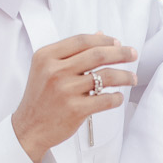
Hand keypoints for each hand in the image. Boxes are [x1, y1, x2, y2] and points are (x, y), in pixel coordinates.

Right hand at [10, 32, 135, 162]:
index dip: (104, 40)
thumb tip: (100, 35)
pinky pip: (105, 100)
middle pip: (97, 55)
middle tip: (133, 54)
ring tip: (132, 78)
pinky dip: (116, 98)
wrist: (29, 127)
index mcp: (46, 56)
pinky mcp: (75, 109)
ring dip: (124, 76)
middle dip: (121, 53)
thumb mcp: (47, 69)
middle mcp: (55, 71)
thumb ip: (71, 52)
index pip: (82, 40)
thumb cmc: (41, 97)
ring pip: (106, 76)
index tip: (118, 42)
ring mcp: (65, 90)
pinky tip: (118, 97)